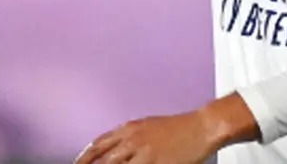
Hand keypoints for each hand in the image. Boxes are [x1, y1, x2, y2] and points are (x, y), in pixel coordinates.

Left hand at [74, 111, 216, 163]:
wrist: (201, 127)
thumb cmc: (179, 128)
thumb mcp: (148, 126)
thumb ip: (128, 137)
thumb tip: (113, 149)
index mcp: (130, 128)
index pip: (98, 145)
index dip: (84, 157)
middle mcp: (133, 140)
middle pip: (102, 160)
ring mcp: (143, 155)